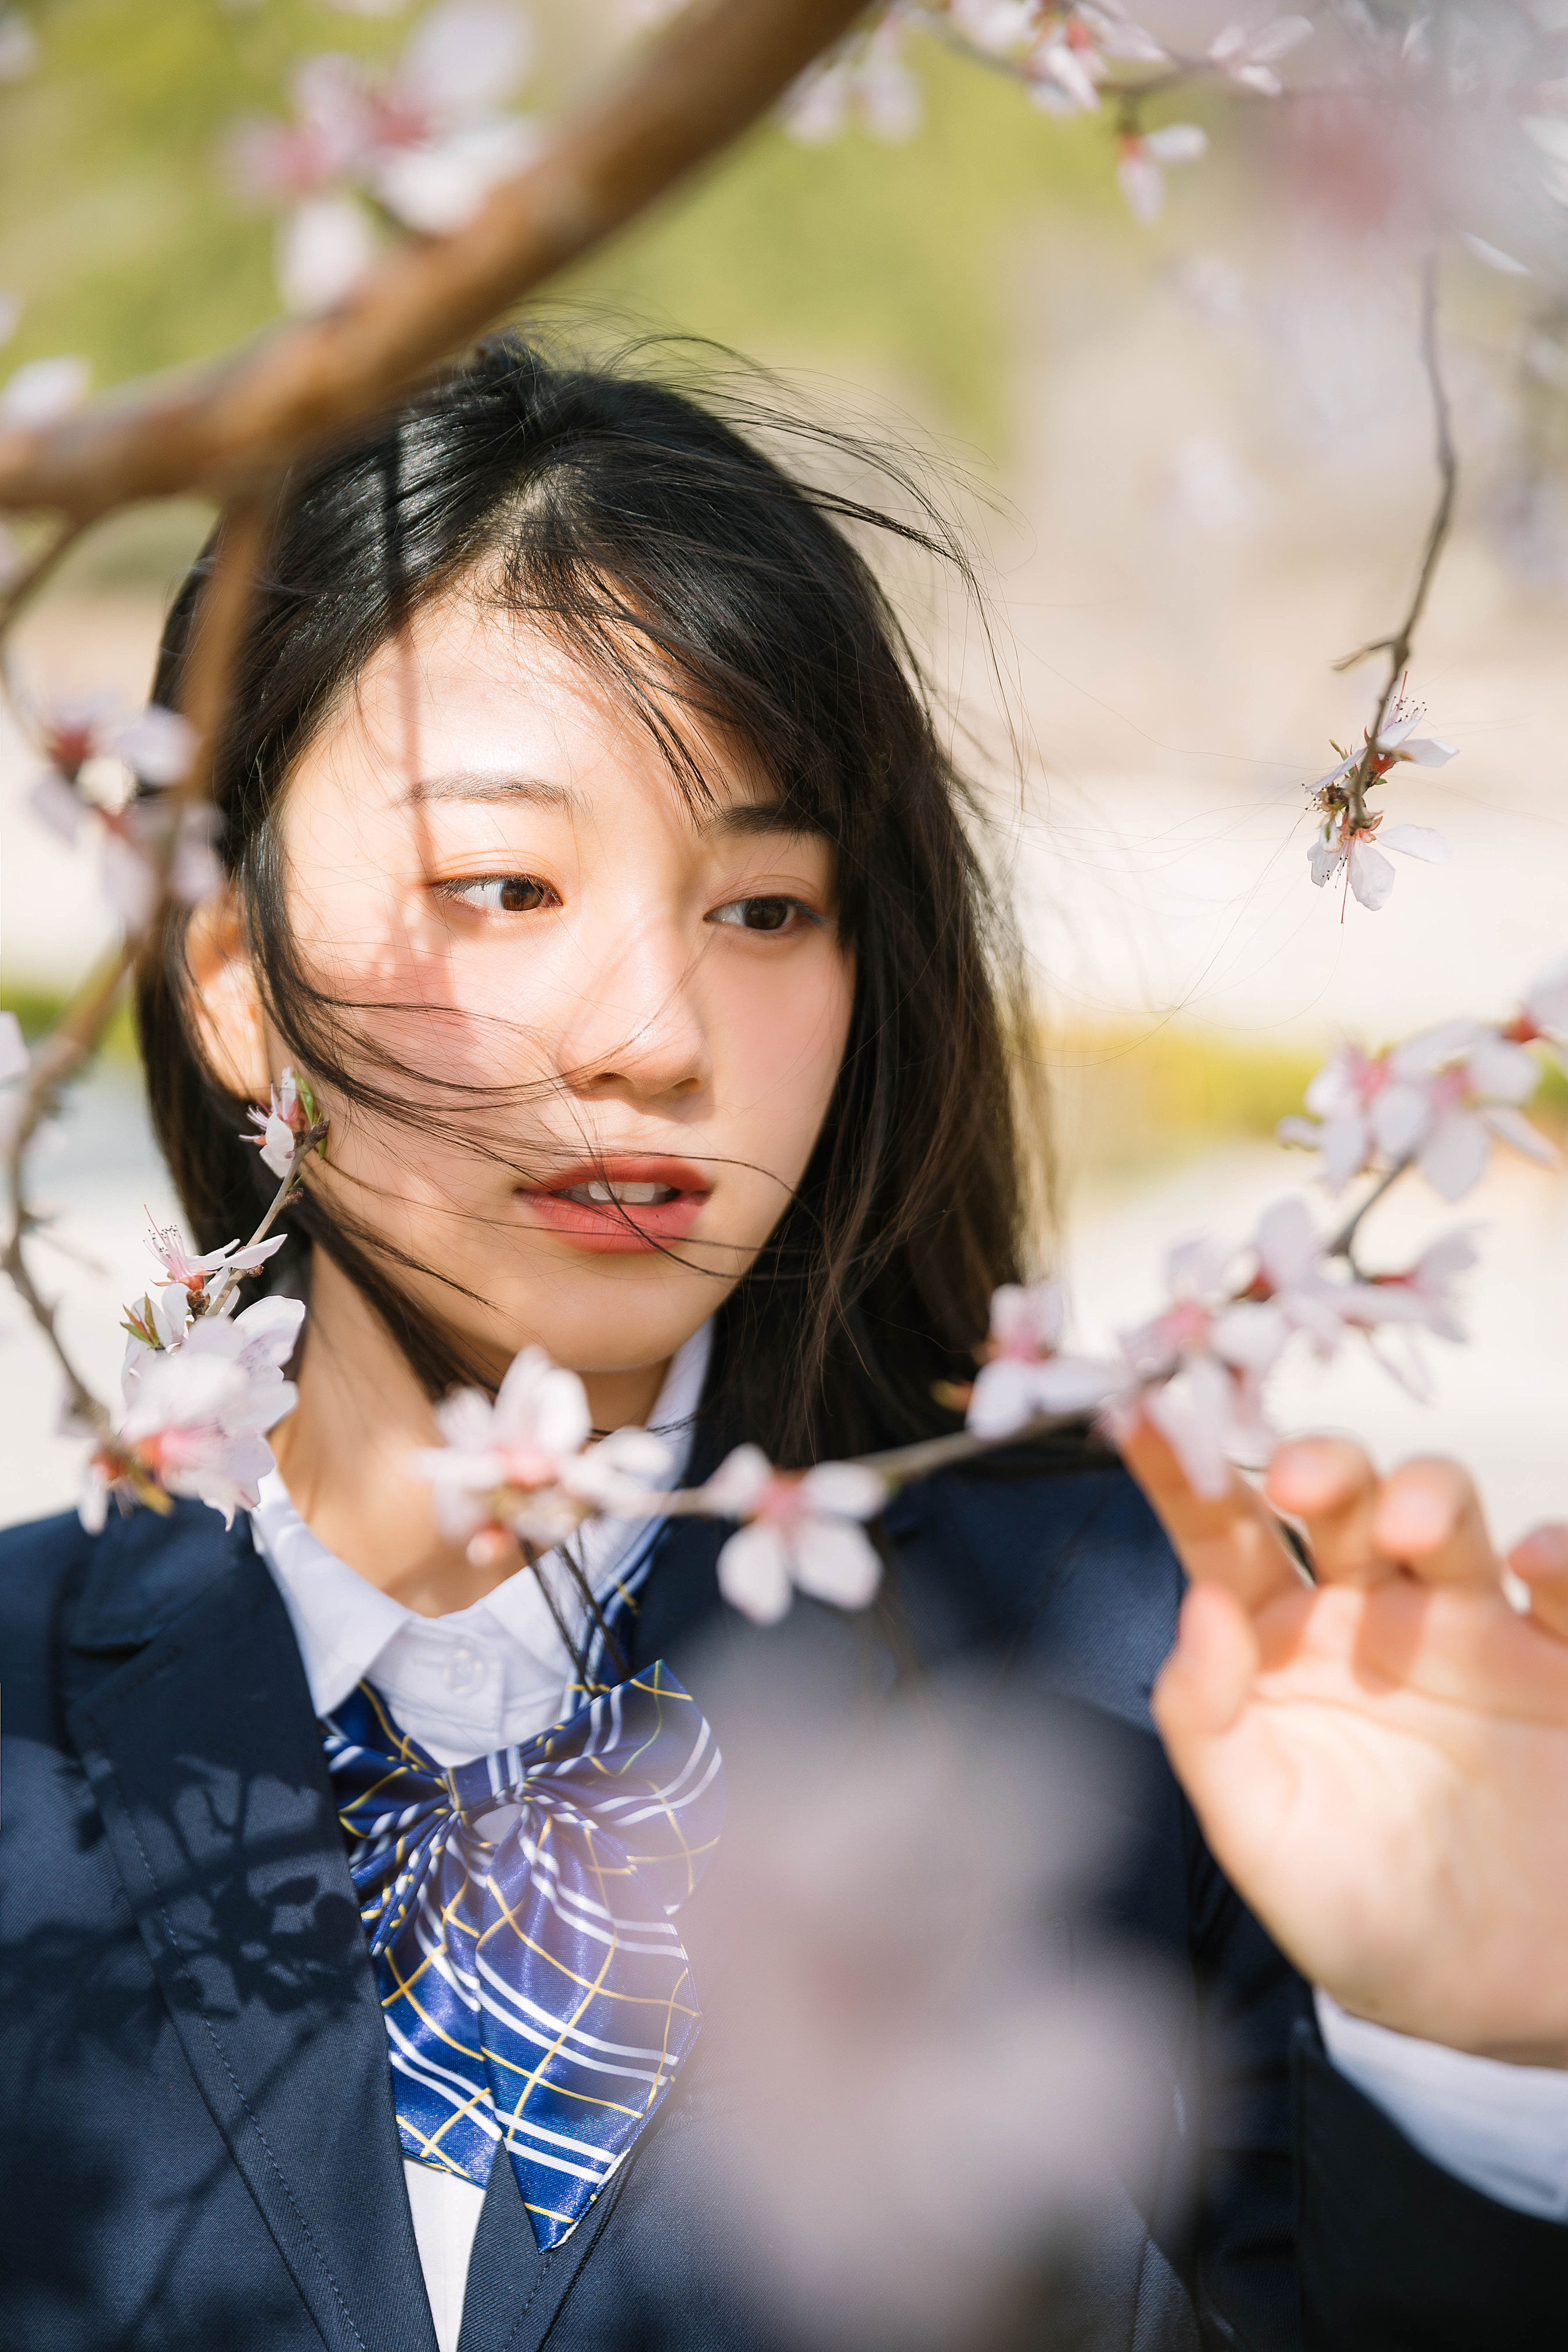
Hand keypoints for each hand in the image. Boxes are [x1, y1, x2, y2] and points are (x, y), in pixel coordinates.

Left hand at [1121, 1414, 1567, 2065]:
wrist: (1495, 2004)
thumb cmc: (1360, 1913)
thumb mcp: (1260, 1836)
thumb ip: (1208, 1725)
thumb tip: (1196, 1609)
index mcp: (1278, 1642)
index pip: (1218, 1537)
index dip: (1181, 1473)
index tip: (1139, 1416)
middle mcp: (1369, 1613)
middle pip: (1340, 1500)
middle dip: (1322, 1464)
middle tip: (1298, 1480)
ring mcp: (1470, 1630)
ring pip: (1447, 1515)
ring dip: (1429, 1495)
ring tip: (1411, 1528)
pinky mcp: (1564, 1666)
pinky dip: (1562, 1556)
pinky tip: (1537, 1564)